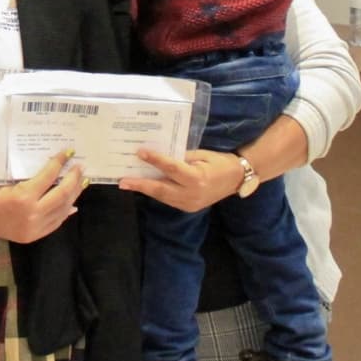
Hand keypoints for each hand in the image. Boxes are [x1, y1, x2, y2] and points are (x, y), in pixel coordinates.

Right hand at [0, 149, 84, 242]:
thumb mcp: (5, 179)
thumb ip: (25, 173)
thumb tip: (49, 165)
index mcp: (23, 196)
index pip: (49, 175)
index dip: (60, 162)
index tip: (69, 152)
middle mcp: (33, 212)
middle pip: (62, 193)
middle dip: (74, 178)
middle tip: (80, 167)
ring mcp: (37, 226)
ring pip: (63, 208)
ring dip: (74, 193)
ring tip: (81, 181)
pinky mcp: (37, 235)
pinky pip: (58, 221)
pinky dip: (67, 210)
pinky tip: (73, 201)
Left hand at [117, 148, 244, 211]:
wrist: (237, 180)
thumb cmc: (219, 162)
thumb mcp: (201, 155)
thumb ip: (180, 157)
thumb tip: (159, 156)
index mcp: (197, 178)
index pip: (171, 168)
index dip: (155, 160)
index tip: (140, 153)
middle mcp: (192, 194)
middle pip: (161, 188)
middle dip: (140, 184)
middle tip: (123, 181)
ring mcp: (190, 204)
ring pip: (162, 196)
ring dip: (145, 189)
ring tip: (128, 183)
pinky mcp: (188, 208)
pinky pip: (168, 200)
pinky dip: (156, 192)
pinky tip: (145, 186)